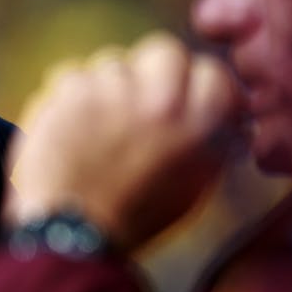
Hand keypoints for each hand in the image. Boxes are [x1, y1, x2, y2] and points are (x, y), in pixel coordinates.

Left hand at [5, 31, 243, 252]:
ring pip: (112, 63)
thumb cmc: (130, 221)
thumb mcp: (192, 187)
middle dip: (146, 73)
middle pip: (162, 51)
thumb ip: (210, 142)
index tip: (173, 99)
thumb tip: (227, 115)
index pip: (210, 72)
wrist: (71, 240)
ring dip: (102, 89)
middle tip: (128, 105)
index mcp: (201, 126)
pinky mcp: (72, 91)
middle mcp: (164, 102)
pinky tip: (65, 132)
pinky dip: (64, 99)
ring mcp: (117, 92)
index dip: (189, 85)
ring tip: (90, 133)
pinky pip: (71, 74)